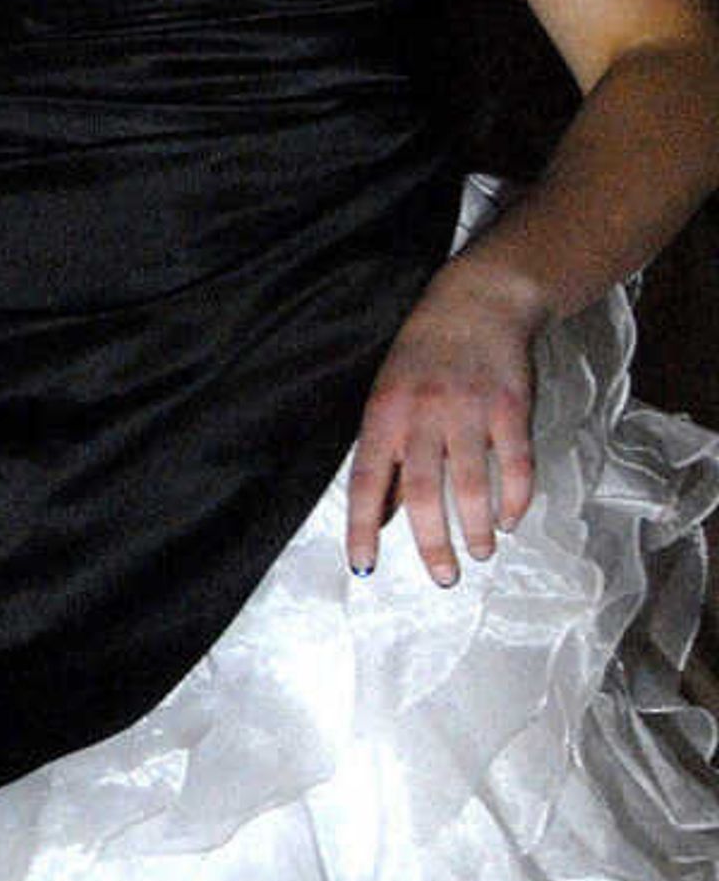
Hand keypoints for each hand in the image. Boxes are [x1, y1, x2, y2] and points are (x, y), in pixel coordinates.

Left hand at [345, 259, 546, 583]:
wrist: (476, 304)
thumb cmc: (421, 359)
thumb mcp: (386, 398)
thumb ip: (388, 456)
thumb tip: (384, 516)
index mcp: (383, 416)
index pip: (367, 483)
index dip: (364, 528)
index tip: (364, 568)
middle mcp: (423, 416)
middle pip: (426, 494)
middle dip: (433, 544)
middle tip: (443, 577)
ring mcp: (469, 412)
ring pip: (474, 486)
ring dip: (478, 528)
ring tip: (480, 553)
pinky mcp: (512, 408)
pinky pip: (517, 464)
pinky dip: (516, 499)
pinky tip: (511, 521)